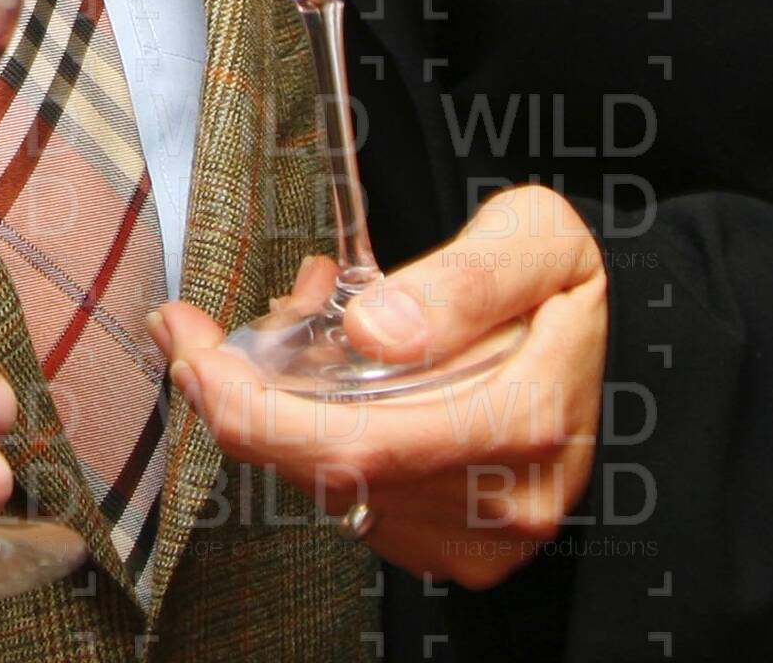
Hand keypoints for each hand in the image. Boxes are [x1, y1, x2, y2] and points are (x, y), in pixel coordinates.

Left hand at [150, 185, 607, 589]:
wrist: (587, 324)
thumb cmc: (556, 276)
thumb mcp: (534, 236)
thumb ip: (462, 281)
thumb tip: (375, 333)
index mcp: (524, 422)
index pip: (362, 445)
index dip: (257, 408)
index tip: (193, 349)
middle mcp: (503, 500)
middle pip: (332, 473)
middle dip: (239, 400)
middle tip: (188, 334)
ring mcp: (478, 531)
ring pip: (332, 485)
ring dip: (277, 406)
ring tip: (293, 317)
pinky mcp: (452, 538)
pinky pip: (352, 496)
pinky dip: (309, 430)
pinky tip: (318, 365)